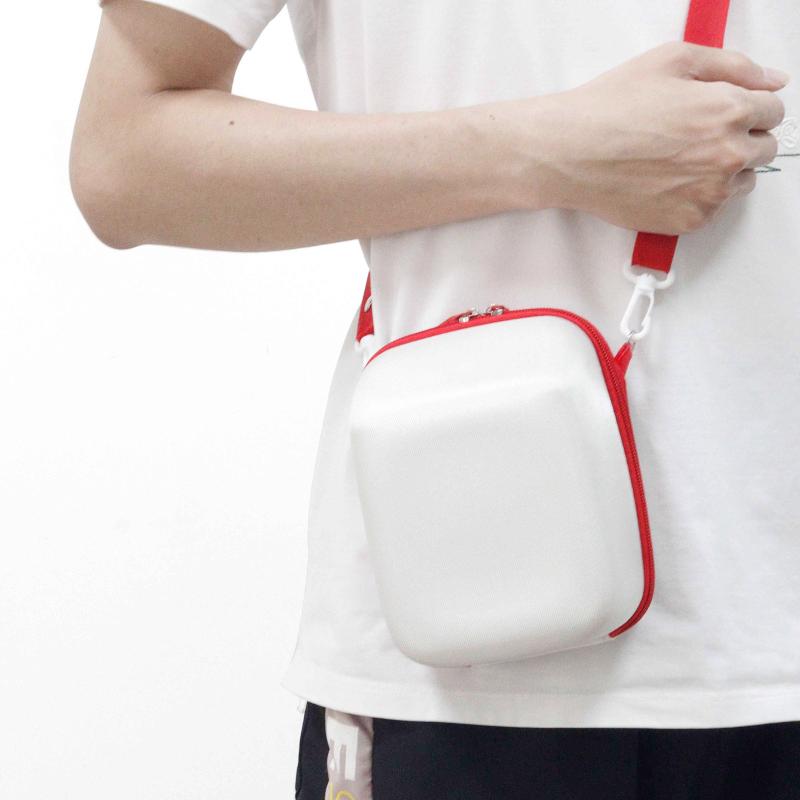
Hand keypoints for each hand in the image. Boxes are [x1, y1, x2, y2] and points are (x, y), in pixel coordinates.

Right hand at [522, 41, 788, 233]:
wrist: (569, 154)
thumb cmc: (610, 108)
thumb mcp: (672, 60)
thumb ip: (734, 65)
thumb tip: (771, 82)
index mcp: (729, 111)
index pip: (773, 111)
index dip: (749, 107)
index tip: (727, 112)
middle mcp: (727, 156)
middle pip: (764, 149)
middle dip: (740, 138)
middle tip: (698, 136)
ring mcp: (709, 194)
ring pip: (741, 182)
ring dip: (723, 170)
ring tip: (679, 160)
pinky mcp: (689, 221)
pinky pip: (713, 209)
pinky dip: (698, 196)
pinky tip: (667, 180)